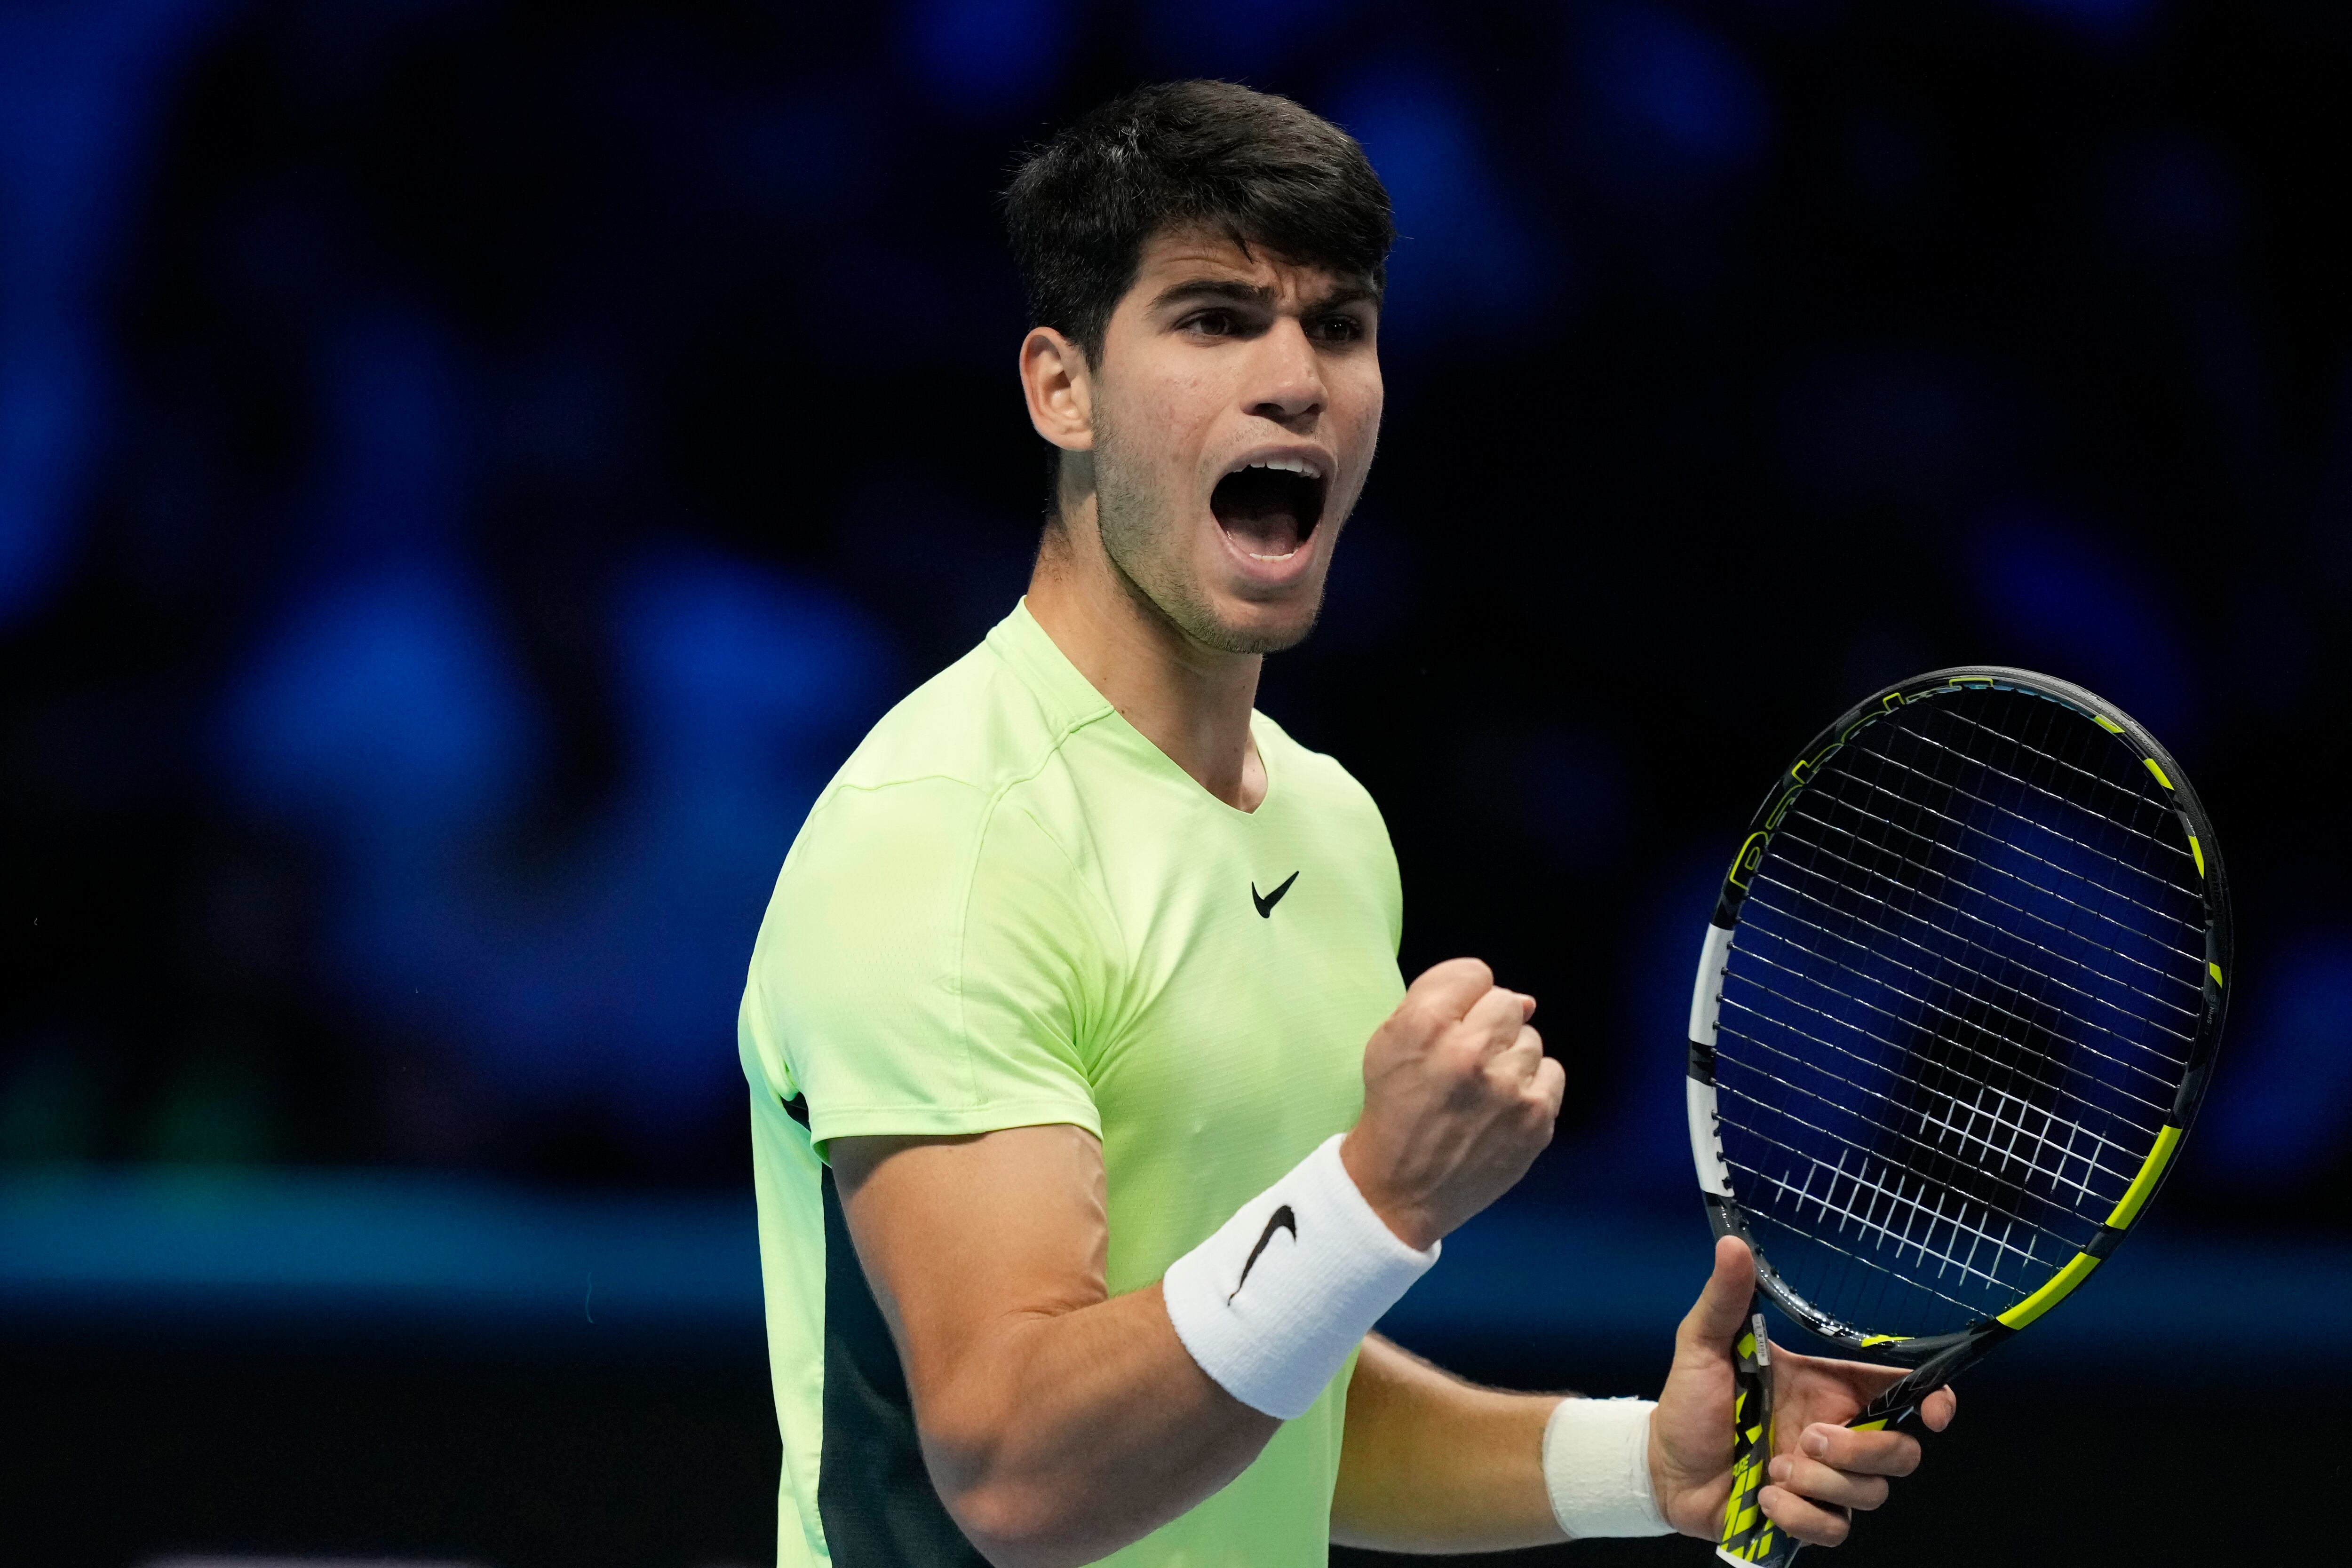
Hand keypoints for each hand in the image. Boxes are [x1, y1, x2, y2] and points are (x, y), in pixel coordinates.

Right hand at [1341, 958, 1563, 1250]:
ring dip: (1510, 1058)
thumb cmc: (1393, 1109)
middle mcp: (1470, 1051)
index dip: (1464, 997)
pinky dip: (1531, 1087)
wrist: (1399, 1191)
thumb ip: (1442, 1002)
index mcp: (1425, 1025)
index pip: (1474, 973)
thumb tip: (1524, 1001)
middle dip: (1488, 1026)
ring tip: (1483, 1089)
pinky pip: (1551, 1072)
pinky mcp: (1536, 1119)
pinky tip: (1504, 1106)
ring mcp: (1508, 1087)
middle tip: (1467, 1061)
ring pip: (1531, 1039)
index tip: (1454, 1022)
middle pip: (1507, 1003)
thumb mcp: (1389, 1042)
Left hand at [1648, 1236, 1957, 1547]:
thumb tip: (1732, 1245)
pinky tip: (1765, 1498)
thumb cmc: (1688, 1402)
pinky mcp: (1806, 1516)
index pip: (1902, 1392)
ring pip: (1871, 1493)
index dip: (1933, 1401)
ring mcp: (1825, 1481)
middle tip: (1808, 1439)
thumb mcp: (1702, 1344)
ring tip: (1771, 1467)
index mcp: (1826, 1390)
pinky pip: (1835, 1528)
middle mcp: (1836, 1436)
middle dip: (1862, 1450)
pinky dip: (1801, 1516)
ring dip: (1822, 1483)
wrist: (1660, 1464)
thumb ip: (1725, 1300)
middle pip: (1901, 1452)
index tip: (1936, 1410)